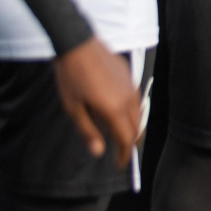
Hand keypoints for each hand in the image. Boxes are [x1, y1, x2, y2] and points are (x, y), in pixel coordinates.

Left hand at [53, 38, 141, 167]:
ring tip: (118, 134)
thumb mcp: (73, 108)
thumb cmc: (71, 78)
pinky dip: (130, 112)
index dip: (124, 155)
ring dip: (131, 127)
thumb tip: (98, 151)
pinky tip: (117, 111)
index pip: (126, 139)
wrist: (78, 45)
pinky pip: (135, 100)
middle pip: (136, 128)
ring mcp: (130, 86)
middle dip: (130, 143)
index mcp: (114, 109)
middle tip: (120, 153)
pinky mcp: (129, 76)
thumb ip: (88, 131)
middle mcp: (128, 99)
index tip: (120, 165)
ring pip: (138, 113)